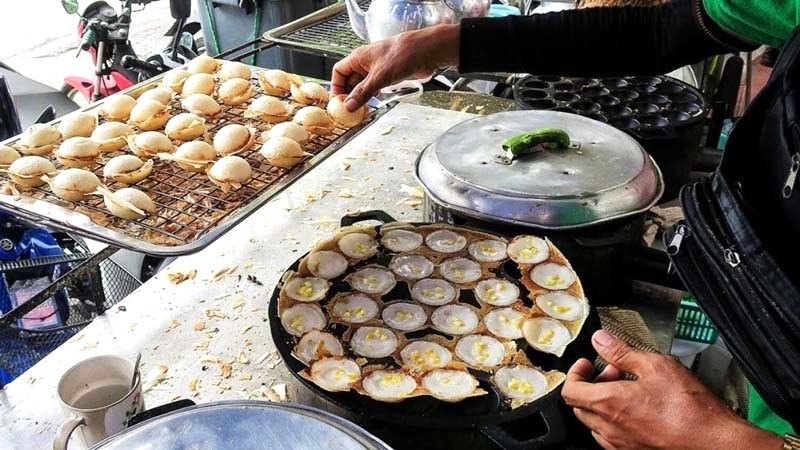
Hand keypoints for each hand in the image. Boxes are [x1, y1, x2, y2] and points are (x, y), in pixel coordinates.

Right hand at [331, 24, 459, 110]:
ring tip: (361, 110)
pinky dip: (372, 95)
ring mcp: (378, 69)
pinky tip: (374, 102)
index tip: (339, 101)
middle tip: (350, 110)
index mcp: (359, 58)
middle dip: (349, 94)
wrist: (426, 52)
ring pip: (363, 84)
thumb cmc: (403, 54)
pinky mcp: (389, 75)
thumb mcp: (379, 77)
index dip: (337, 86)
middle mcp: (366, 63)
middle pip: (350, 80)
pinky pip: (375, 86)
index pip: (339, 72)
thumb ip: (363, 92)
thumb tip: (349, 105)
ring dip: (361, 96)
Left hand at [562, 330, 782, 449]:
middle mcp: (609, 428)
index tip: (587, 363)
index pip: (570, 390)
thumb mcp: (656, 366)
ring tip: (628, 390)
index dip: (575, 373)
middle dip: (592, 384)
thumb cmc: (690, 408)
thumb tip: (601, 340)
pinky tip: (638, 410)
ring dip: (603, 403)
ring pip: (596, 423)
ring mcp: (621, 445)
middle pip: (580, 406)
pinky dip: (616, 421)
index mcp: (608, 403)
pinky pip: (612, 438)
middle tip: (614, 372)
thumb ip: (622, 352)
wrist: (714, 443)